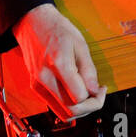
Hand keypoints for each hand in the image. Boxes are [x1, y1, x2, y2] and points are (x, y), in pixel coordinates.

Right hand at [13, 3, 106, 121]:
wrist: (33, 24)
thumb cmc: (58, 29)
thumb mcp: (80, 44)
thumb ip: (88, 70)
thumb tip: (95, 91)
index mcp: (58, 64)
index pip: (79, 97)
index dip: (95, 97)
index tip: (101, 88)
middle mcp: (44, 78)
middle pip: (70, 110)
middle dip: (89, 107)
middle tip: (98, 94)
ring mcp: (37, 84)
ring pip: (61, 113)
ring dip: (79, 109)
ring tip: (88, 94)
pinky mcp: (35, 87)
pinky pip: (54, 105)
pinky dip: (68, 104)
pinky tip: (76, 91)